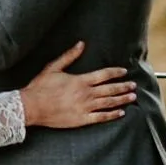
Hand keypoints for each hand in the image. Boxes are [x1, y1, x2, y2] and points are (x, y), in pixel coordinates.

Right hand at [21, 42, 136, 129]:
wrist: (32, 107)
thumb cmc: (41, 87)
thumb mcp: (53, 67)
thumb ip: (69, 56)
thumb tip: (81, 44)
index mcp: (81, 80)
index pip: (104, 74)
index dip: (116, 72)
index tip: (124, 71)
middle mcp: (86, 94)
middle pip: (110, 89)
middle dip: (124, 86)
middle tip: (134, 85)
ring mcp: (85, 107)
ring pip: (108, 103)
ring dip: (122, 99)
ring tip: (132, 97)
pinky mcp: (82, 120)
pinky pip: (101, 117)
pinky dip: (112, 115)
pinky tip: (120, 113)